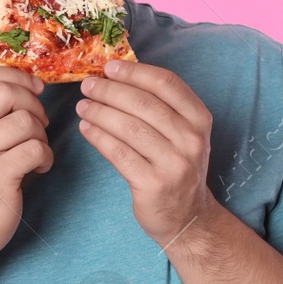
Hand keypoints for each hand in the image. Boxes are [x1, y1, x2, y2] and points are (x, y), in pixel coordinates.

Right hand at [0, 65, 51, 256]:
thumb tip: (25, 80)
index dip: (15, 75)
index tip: (33, 87)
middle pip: (5, 92)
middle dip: (32, 104)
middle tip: (38, 122)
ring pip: (25, 121)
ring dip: (41, 134)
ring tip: (35, 149)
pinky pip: (37, 148)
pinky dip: (46, 156)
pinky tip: (38, 167)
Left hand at [75, 60, 216, 249]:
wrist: (188, 216)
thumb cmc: (178, 166)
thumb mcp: (184, 134)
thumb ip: (162, 107)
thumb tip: (118, 77)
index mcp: (199, 119)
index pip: (166, 83)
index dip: (135, 72)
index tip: (109, 67)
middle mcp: (191, 139)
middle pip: (144, 103)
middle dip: (110, 91)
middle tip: (88, 86)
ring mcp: (174, 163)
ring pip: (129, 127)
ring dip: (100, 112)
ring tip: (82, 106)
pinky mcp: (154, 184)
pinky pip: (119, 153)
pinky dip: (98, 137)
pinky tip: (86, 129)